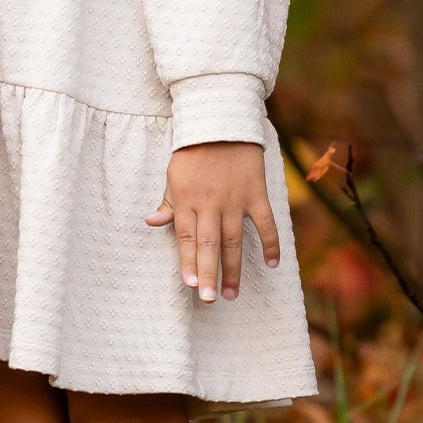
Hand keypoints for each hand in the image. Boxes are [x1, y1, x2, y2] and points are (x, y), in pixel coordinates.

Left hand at [143, 141, 278, 301]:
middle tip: (209, 299)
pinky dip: (270, 243)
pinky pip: (265, 223)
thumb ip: (167, 203)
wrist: (222, 123)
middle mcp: (210, 203)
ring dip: (234, 268)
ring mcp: (235, 200)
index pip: (186, 238)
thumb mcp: (173, 175)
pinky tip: (272, 265)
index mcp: (186, 200)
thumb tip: (151, 222)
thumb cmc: (193, 152)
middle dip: (209, 273)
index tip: (190, 286)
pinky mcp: (256, 194)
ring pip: (234, 240)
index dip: (188, 263)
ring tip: (232, 294)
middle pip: (209, 244)